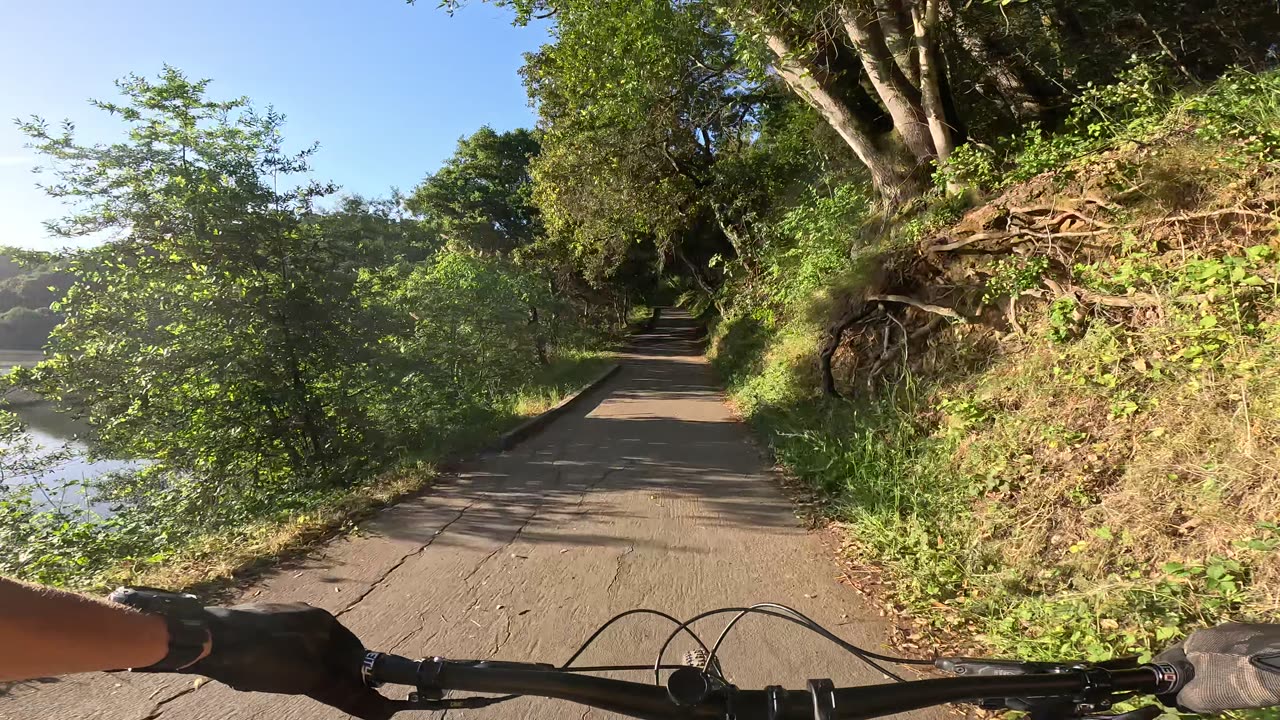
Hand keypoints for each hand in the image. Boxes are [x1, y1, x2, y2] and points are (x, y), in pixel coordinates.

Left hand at [184, 602, 394, 719]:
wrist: (210, 639)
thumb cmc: (263, 657)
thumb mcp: (308, 679)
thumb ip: (346, 692)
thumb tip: (384, 709)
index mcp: (325, 621)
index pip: (356, 652)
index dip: (358, 677)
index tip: (355, 696)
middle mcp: (308, 612)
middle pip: (331, 649)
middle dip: (330, 672)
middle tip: (319, 693)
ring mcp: (283, 614)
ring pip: (306, 647)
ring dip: (306, 667)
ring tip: (289, 684)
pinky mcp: (261, 619)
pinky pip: (284, 642)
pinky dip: (285, 659)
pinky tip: (268, 671)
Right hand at [1157, 622, 1279, 712]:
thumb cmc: (1242, 678)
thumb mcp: (1204, 696)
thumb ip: (1185, 697)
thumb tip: (1182, 700)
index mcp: (1193, 641)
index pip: (1169, 658)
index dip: (1171, 678)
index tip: (1178, 692)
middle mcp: (1213, 630)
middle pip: (1198, 656)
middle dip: (1200, 675)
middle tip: (1211, 694)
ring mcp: (1238, 631)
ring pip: (1222, 654)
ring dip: (1223, 670)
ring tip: (1237, 689)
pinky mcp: (1260, 634)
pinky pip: (1243, 652)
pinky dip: (1244, 665)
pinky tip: (1254, 678)